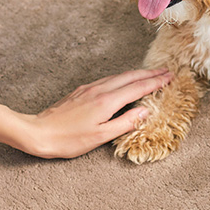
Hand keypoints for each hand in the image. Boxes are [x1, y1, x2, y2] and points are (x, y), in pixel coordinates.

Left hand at [19, 68, 172, 157]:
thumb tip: (145, 111)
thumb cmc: (69, 139)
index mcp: (107, 101)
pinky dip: (123, 78)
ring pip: (119, 76)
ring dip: (137, 73)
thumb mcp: (101, 136)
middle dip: (150, 73)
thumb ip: (125, 122)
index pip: (137, 87)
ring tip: (150, 74)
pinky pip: (108, 79)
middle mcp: (99, 90)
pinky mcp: (82, 91)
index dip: (155, 82)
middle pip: (130, 76)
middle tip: (166, 71)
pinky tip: (124, 81)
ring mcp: (89, 88)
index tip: (169, 77)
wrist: (39, 132)